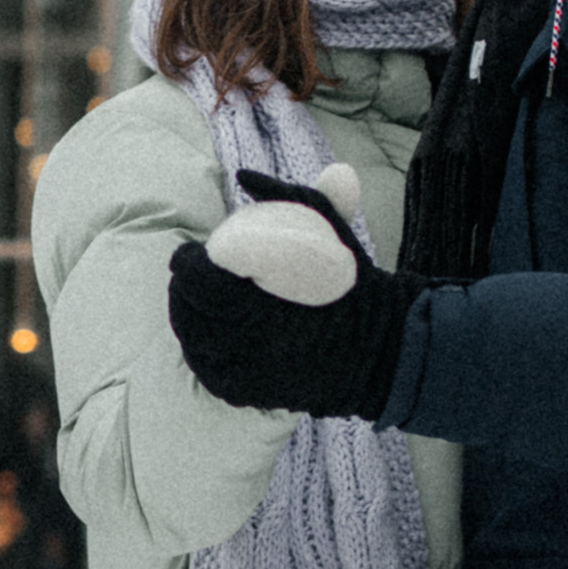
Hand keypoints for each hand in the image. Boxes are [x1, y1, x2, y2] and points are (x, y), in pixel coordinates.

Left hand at [168, 168, 418, 419]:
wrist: (381, 348)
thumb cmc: (352, 284)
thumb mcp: (328, 228)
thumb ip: (287, 196)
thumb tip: (244, 175)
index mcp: (258, 303)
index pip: (197, 280)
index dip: (187, 264)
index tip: (193, 253)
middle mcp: (247, 343)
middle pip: (188, 312)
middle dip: (185, 290)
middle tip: (194, 276)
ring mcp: (248, 373)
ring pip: (195, 343)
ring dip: (190, 319)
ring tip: (198, 302)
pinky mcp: (252, 393)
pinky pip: (210, 372)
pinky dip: (204, 352)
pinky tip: (209, 336)